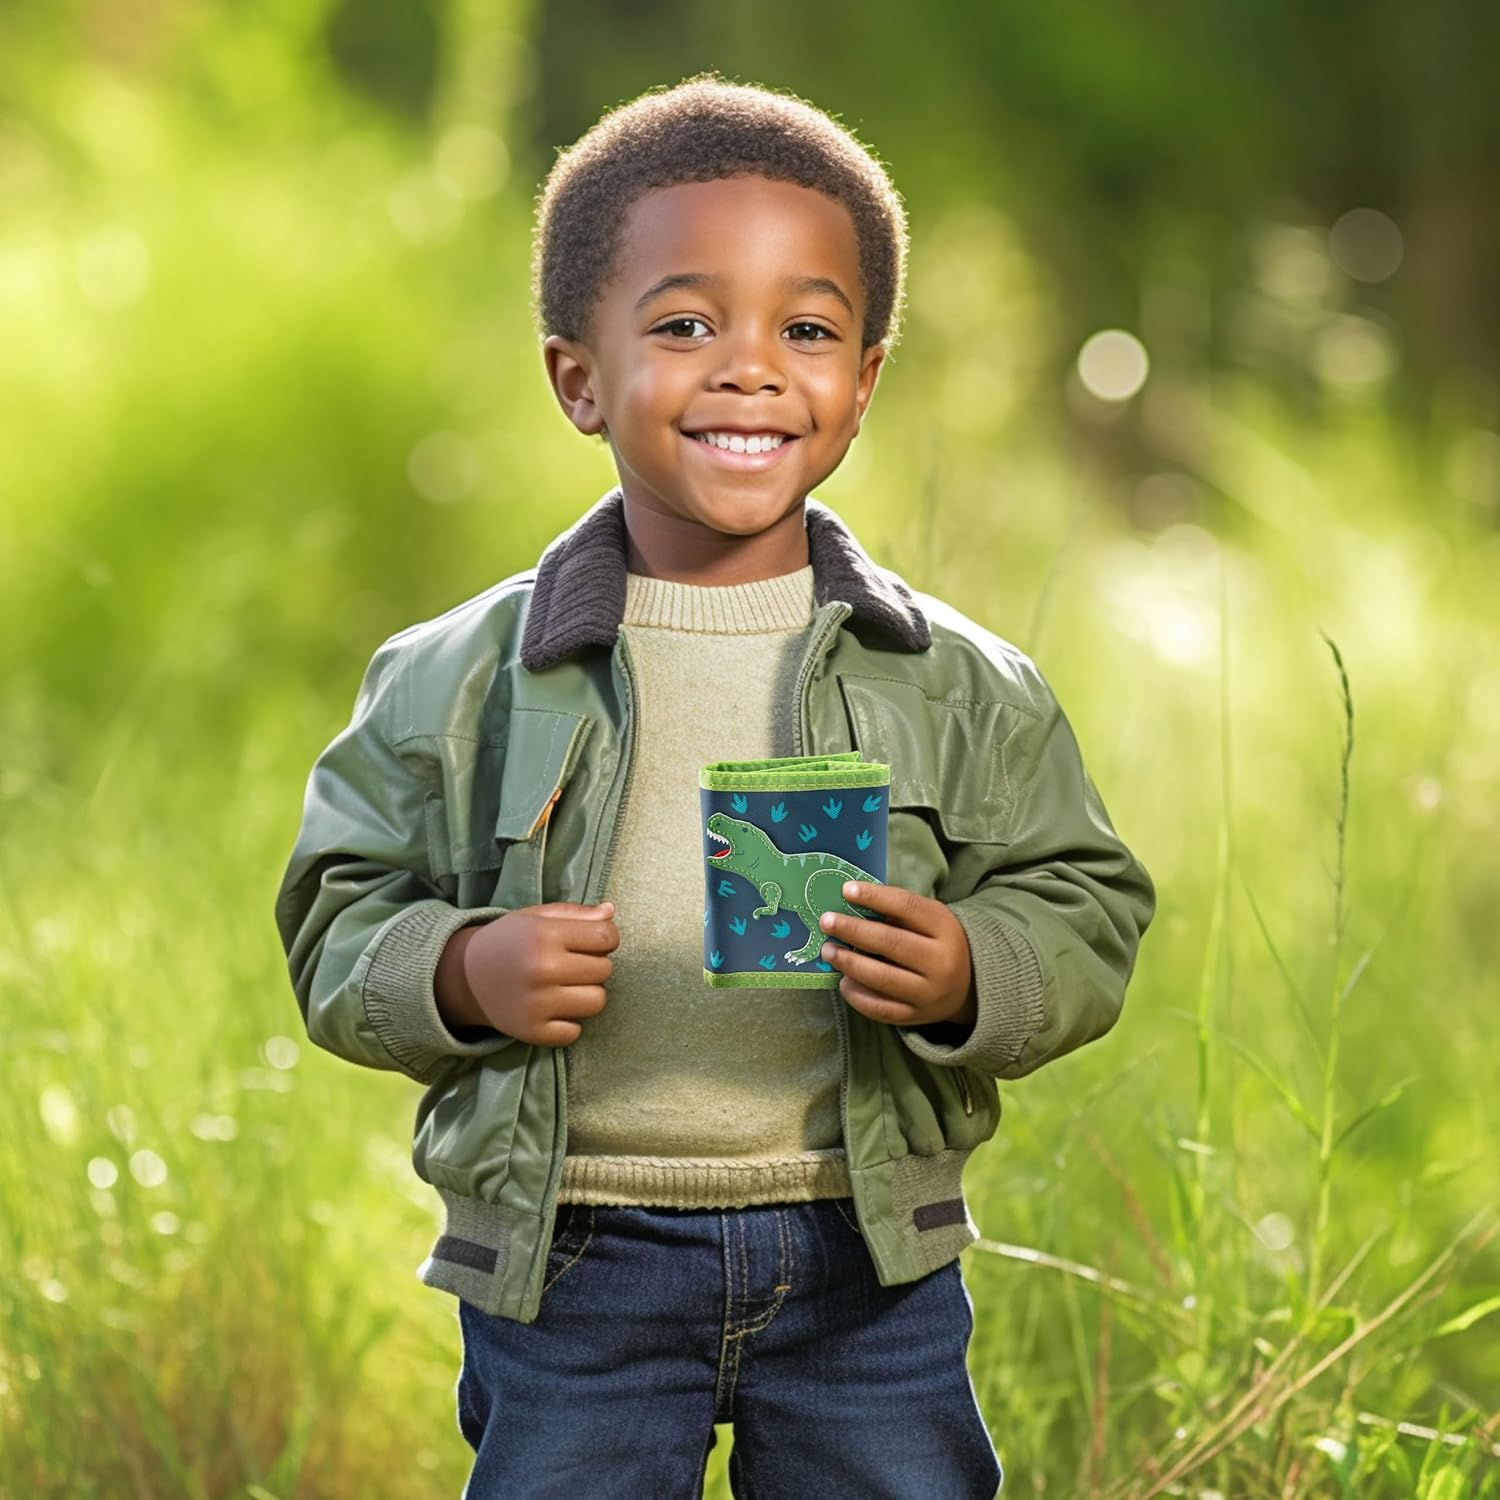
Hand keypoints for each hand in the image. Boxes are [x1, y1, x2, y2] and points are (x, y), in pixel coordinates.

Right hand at [435, 901, 618, 1046]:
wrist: (464, 976)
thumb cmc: (508, 941)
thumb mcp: (536, 917)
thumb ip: (576, 913)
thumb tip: (611, 912)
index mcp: (544, 934)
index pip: (606, 936)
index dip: (605, 937)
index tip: (590, 941)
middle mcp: (542, 969)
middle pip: (604, 969)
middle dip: (594, 964)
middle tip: (571, 964)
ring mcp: (537, 1004)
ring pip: (597, 1001)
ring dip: (587, 994)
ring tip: (566, 986)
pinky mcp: (531, 1031)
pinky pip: (575, 1032)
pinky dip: (569, 1023)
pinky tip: (553, 1009)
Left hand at [817, 881, 976, 1030]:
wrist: (968, 986)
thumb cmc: (937, 942)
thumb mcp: (929, 919)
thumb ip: (897, 911)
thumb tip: (851, 901)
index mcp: (945, 928)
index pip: (907, 906)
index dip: (875, 897)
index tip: (846, 890)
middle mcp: (941, 962)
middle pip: (891, 943)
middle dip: (853, 930)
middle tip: (826, 922)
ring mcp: (929, 993)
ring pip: (883, 978)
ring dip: (849, 963)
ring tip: (828, 951)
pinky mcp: (916, 1016)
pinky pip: (881, 1008)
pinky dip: (857, 995)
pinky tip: (843, 981)